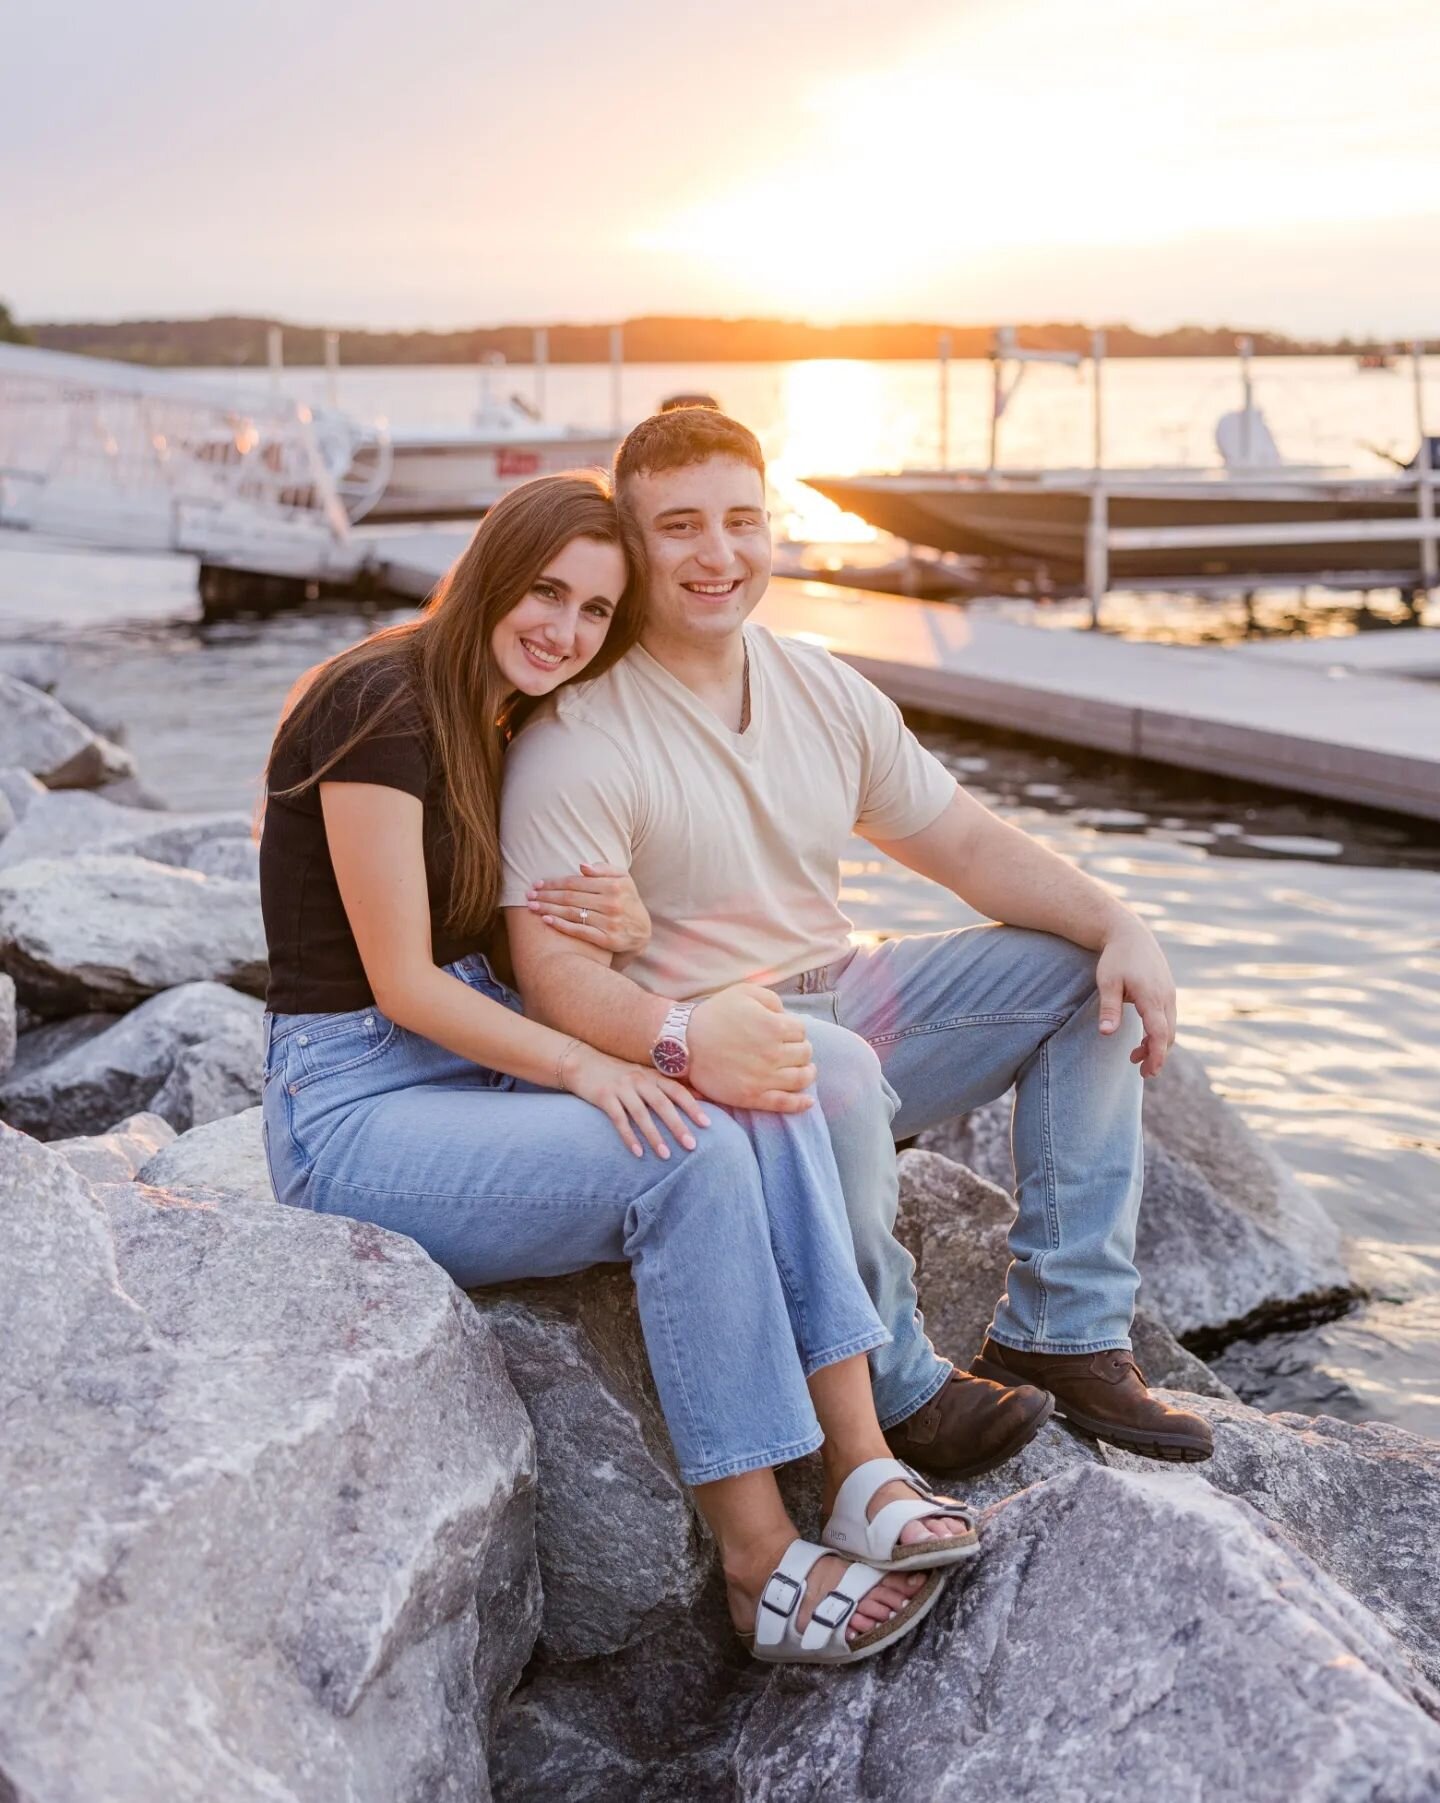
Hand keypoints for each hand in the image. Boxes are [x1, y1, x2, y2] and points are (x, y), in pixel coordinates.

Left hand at [528, 863, 650, 955]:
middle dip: (547, 896)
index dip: (554, 882)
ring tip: (532, 907)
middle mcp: (612, 903)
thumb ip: (604, 869)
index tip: (537, 884)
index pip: (576, 882)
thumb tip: (582, 866)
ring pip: (572, 913)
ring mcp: (609, 922)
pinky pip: (579, 931)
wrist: (642, 931)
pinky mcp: (607, 939)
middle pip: (570, 897)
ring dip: (548, 909)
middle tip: (528, 895)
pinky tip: (546, 920)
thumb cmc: (627, 900)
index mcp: (614, 885)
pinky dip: (561, 925)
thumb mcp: (623, 879)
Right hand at [558, 1042, 710, 1157]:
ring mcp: (621, 1088)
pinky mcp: (604, 1097)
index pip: (677, 1090)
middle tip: (691, 1145)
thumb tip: (701, 1096)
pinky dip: (629, 1137)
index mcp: (652, 1075)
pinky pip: (619, 1119)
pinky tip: (638, 1153)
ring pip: (641, 1114)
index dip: (693, 1106)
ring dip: (654, 1136)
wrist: (583, 1063)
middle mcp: (639, 1080)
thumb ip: (668, 1086)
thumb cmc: (619, 1074)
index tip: (707, 1124)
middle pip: (662, 1104)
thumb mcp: (645, 1075)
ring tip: (665, 1156)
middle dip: (677, 1125)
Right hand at [686, 984, 815, 1112]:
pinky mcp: (753, 1097)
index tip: (785, 1033)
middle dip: (801, 1050)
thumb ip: (771, 999)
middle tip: (792, 1050)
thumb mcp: (743, 992)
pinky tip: (808, 1102)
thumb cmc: (714, 1015)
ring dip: (807, 1073)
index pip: (801, 1031)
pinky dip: (801, 1104)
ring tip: (805, 1071)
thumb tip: (786, 1014)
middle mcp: (774, 1054)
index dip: (794, 1030)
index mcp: (774, 1027)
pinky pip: (785, 1103)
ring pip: (801, 1078)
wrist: (685, 1043)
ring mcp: (764, 1078)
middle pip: (804, 1054)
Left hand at [1095, 917, 1176, 1078]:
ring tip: (1135, 1056)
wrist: (1130, 934)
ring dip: (1157, 1044)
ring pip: (1169, 1027)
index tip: (1149, 1072)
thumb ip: (1109, 1009)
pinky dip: (1159, 1032)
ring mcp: (1169, 994)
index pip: (1160, 1034)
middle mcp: (1166, 997)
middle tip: (1141, 1072)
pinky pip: (1167, 1018)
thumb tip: (1106, 1034)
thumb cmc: (1115, 958)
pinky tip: (1143, 1038)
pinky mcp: (1167, 992)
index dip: (1157, 1055)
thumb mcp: (1107, 982)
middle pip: (1168, 1035)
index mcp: (1152, 997)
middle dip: (1157, 1055)